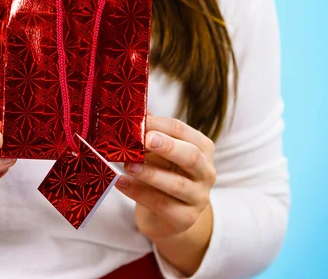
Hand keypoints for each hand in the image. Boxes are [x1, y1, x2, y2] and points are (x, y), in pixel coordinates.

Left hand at [115, 114, 215, 243]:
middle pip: (191, 156)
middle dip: (168, 147)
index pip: (183, 132)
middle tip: (145, 139)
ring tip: (128, 165)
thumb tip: (136, 110)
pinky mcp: (185, 218)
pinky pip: (161, 204)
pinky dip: (139, 193)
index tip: (139, 121)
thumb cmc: (163, 174)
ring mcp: (199, 197)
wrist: (166, 216)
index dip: (160, 125)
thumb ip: (150, 132)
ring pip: (176, 184)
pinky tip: (121, 183)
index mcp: (202, 148)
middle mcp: (206, 172)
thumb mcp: (158, 152)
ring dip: (150, 173)